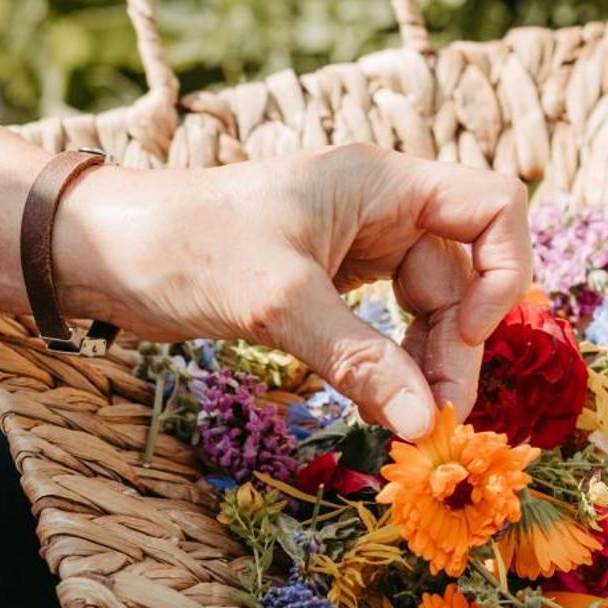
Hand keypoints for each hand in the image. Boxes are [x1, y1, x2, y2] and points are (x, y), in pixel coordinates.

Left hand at [57, 144, 530, 439]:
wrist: (103, 251)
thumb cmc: (184, 248)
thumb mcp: (276, 303)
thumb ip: (358, 360)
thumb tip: (422, 424)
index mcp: (382, 182)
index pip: (494, 207)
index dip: (503, 273)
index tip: (465, 334)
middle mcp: (380, 207)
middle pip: (464, 274)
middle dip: (458, 346)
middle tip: (434, 422)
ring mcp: (356, 246)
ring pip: (428, 308)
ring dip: (427, 366)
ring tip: (409, 425)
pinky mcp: (327, 283)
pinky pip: (385, 325)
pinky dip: (390, 365)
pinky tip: (379, 403)